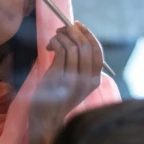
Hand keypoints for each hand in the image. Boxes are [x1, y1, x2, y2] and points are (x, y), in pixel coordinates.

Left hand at [28, 21, 103, 143]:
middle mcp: (87, 79)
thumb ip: (79, 64)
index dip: (88, 35)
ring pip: (73, 46)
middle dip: (73, 32)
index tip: (78, 25)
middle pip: (86, 46)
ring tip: (54, 39)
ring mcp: (73, 78)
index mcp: (94, 80)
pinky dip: (55, 42)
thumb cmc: (57, 97)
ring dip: (62, 36)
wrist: (46, 118)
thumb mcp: (75, 82)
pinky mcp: (59, 77)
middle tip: (62, 29)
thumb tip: (76, 36)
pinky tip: (49, 46)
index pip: (98, 51)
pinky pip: (61, 50)